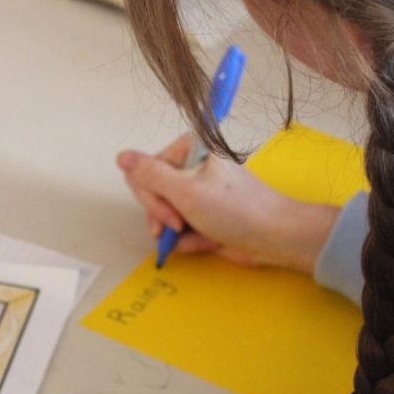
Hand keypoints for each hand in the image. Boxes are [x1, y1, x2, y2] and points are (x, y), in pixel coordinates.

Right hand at [116, 135, 339, 273]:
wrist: (274, 237)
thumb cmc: (233, 209)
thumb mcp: (186, 191)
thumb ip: (149, 174)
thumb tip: (120, 155)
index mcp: (187, 151)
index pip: (144, 171)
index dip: (151, 197)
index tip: (169, 215)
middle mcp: (189, 169)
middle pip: (152, 194)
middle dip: (162, 216)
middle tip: (178, 227)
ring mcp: (197, 194)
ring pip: (164, 216)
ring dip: (176, 232)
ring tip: (195, 237)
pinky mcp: (204, 217)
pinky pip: (181, 230)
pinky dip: (190, 240)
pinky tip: (207, 243)